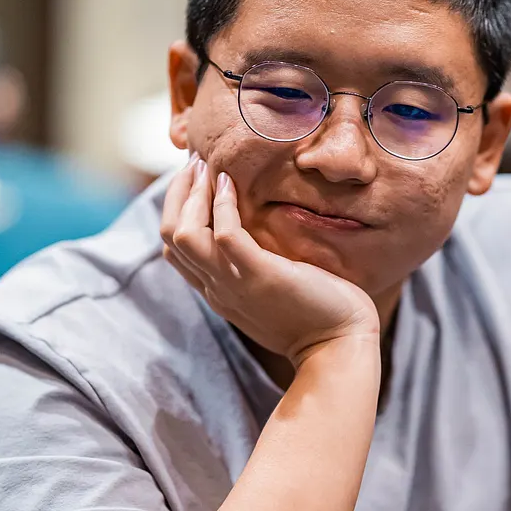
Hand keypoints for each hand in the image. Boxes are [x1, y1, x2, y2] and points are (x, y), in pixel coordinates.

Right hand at [161, 155, 379, 365]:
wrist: (340, 348)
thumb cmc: (318, 316)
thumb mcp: (274, 289)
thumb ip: (256, 267)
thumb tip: (260, 235)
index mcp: (219, 291)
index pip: (176, 249)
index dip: (178, 210)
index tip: (196, 180)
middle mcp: (217, 288)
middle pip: (170, 236)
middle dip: (177, 193)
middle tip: (195, 163)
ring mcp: (234, 283)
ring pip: (183, 233)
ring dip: (191, 193)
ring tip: (207, 166)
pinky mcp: (259, 276)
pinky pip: (224, 234)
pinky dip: (221, 204)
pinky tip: (231, 182)